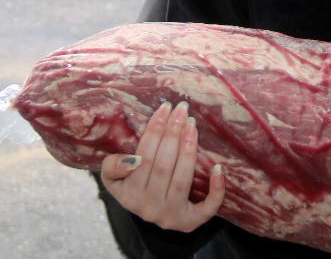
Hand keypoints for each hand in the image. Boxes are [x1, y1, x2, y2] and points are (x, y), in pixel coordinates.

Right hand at [100, 100, 225, 231]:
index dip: (154, 131)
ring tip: (192, 125)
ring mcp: (170, 216)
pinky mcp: (189, 223)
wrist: (149, 212)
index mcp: (128, 195)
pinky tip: (218, 169)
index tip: (165, 108)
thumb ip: (112, 167)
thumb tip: (131, 160)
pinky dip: (215, 190)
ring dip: (189, 149)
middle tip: (182, 109)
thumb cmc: (133, 185)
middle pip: (164, 165)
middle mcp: (148, 208)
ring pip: (182, 179)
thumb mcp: (114, 178)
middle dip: (173, 133)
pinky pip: (206, 209)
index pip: (144, 157)